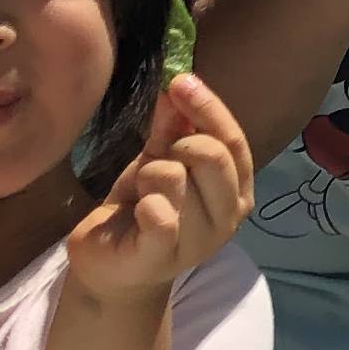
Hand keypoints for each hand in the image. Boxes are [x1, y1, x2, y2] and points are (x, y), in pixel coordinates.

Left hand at [64, 73, 254, 311]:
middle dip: (176, 146)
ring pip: (175, 177)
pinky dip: (146, 203)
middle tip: (156, 162)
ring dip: (149, 175)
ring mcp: (199, 242)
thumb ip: (173, 127)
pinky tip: (138, 211)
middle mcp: (229, 218)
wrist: (112, 267)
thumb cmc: (144, 209)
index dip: (208, 108)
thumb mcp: (160, 160)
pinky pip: (160, 214)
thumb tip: (178, 86)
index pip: (233, 141)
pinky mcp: (162, 257)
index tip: (180, 82)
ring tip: (142, 193)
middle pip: (211, 155)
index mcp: (237, 191)